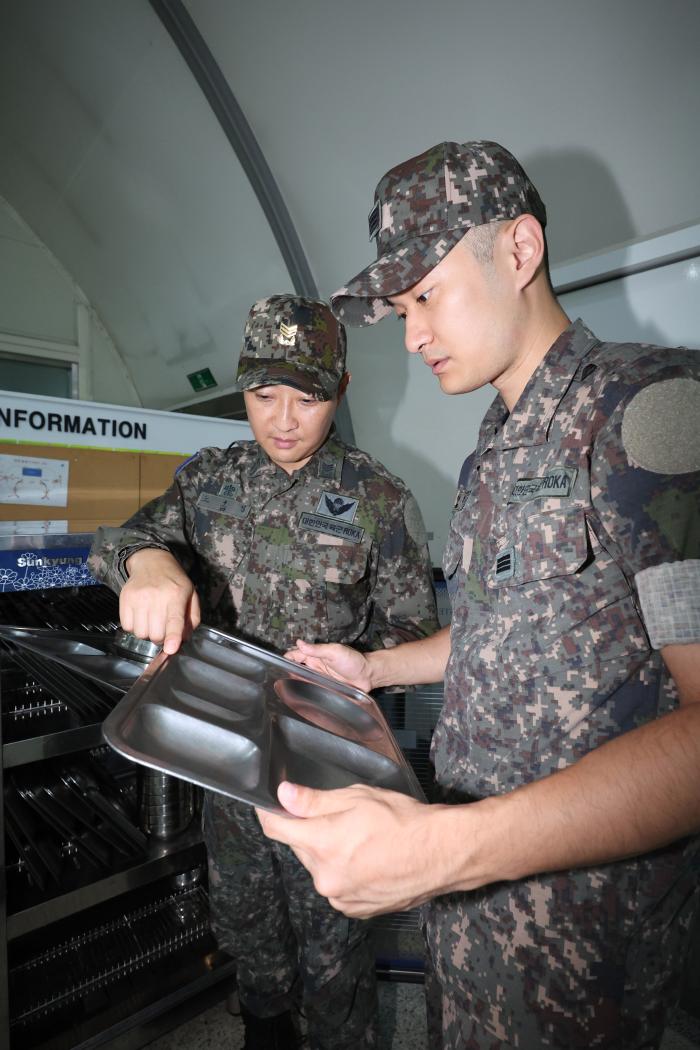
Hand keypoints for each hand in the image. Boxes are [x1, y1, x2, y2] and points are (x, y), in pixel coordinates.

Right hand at [120, 548, 200, 653]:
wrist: (151, 561)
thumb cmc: (174, 582)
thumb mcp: (191, 595)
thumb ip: (192, 619)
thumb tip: (184, 639)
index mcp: (177, 595)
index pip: (174, 621)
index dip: (172, 637)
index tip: (171, 649)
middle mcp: (156, 596)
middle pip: (156, 634)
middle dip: (161, 637)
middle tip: (163, 626)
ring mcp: (138, 598)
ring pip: (140, 633)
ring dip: (147, 633)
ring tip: (152, 620)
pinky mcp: (125, 599)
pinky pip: (127, 627)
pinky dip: (134, 627)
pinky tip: (141, 617)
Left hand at [256, 781, 452, 916]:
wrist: (442, 853)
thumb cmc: (404, 820)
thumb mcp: (358, 798)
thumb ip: (315, 800)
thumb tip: (283, 795)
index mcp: (322, 845)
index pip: (276, 828)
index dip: (271, 812)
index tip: (272, 804)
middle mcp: (325, 877)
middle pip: (300, 847)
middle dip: (311, 831)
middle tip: (341, 818)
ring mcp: (340, 898)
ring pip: (319, 868)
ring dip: (328, 854)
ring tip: (362, 841)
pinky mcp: (355, 909)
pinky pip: (337, 887)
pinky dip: (344, 873)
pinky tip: (368, 861)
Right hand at [284, 640, 373, 692]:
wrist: (368, 676)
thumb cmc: (353, 661)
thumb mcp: (334, 652)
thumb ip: (316, 650)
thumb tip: (298, 643)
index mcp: (315, 656)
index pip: (295, 656)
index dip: (285, 659)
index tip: (274, 666)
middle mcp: (314, 668)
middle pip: (295, 670)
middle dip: (286, 675)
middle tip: (276, 683)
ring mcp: (319, 680)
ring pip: (301, 682)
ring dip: (294, 686)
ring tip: (283, 694)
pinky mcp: (324, 691)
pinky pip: (311, 692)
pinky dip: (305, 694)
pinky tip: (298, 701)